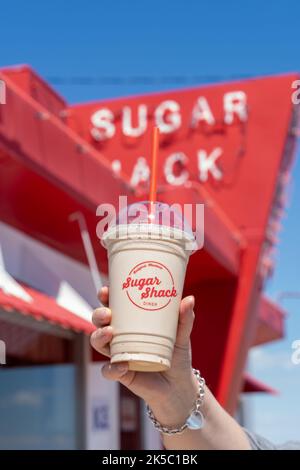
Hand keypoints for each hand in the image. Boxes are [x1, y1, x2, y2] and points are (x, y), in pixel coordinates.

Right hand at [90, 286, 198, 427]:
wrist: (179, 385)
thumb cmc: (176, 354)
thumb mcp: (181, 334)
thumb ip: (184, 318)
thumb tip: (189, 299)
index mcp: (130, 321)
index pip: (113, 304)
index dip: (105, 296)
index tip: (106, 290)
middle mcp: (119, 335)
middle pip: (100, 321)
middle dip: (98, 314)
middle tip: (107, 313)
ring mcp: (118, 354)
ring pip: (98, 342)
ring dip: (99, 336)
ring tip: (110, 333)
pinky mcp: (121, 374)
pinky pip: (109, 371)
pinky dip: (112, 368)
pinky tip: (121, 366)